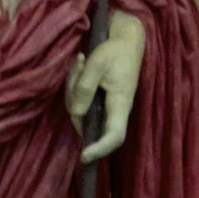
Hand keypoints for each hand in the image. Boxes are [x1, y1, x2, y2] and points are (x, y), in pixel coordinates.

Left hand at [66, 12, 144, 164]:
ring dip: (73, 87)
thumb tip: (75, 113)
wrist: (125, 40)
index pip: (114, 136)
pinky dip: (74, 85)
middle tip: (79, 68)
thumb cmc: (116, 51)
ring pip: (79, 111)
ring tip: (82, 62)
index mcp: (120, 104)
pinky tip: (81, 65)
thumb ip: (85, 87)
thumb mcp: (98, 63)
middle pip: (87, 122)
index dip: (100, 149)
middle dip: (74, 97)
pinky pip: (78, 101)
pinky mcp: (97, 101)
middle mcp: (113, 110)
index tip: (84, 156)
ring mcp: (105, 107)